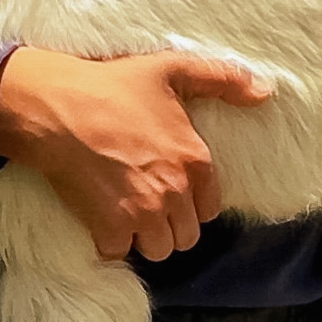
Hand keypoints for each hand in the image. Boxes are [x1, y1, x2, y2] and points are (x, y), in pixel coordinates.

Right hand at [0, 46, 275, 259]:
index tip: (168, 188)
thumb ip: (222, 80)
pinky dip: (110, 242)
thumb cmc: (111, 86)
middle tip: (145, 202)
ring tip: (126, 214)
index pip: (209, 209)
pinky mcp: (109, 227)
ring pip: (159, 249)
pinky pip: (119, 252)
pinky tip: (101, 219)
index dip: (190, 202)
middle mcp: (174, 192)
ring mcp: (142, 213)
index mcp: (195, 161)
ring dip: (144, 237)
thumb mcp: (171, 69)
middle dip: (169, 224)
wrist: (55, 107)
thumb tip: (265, 92)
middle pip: (186, 236)